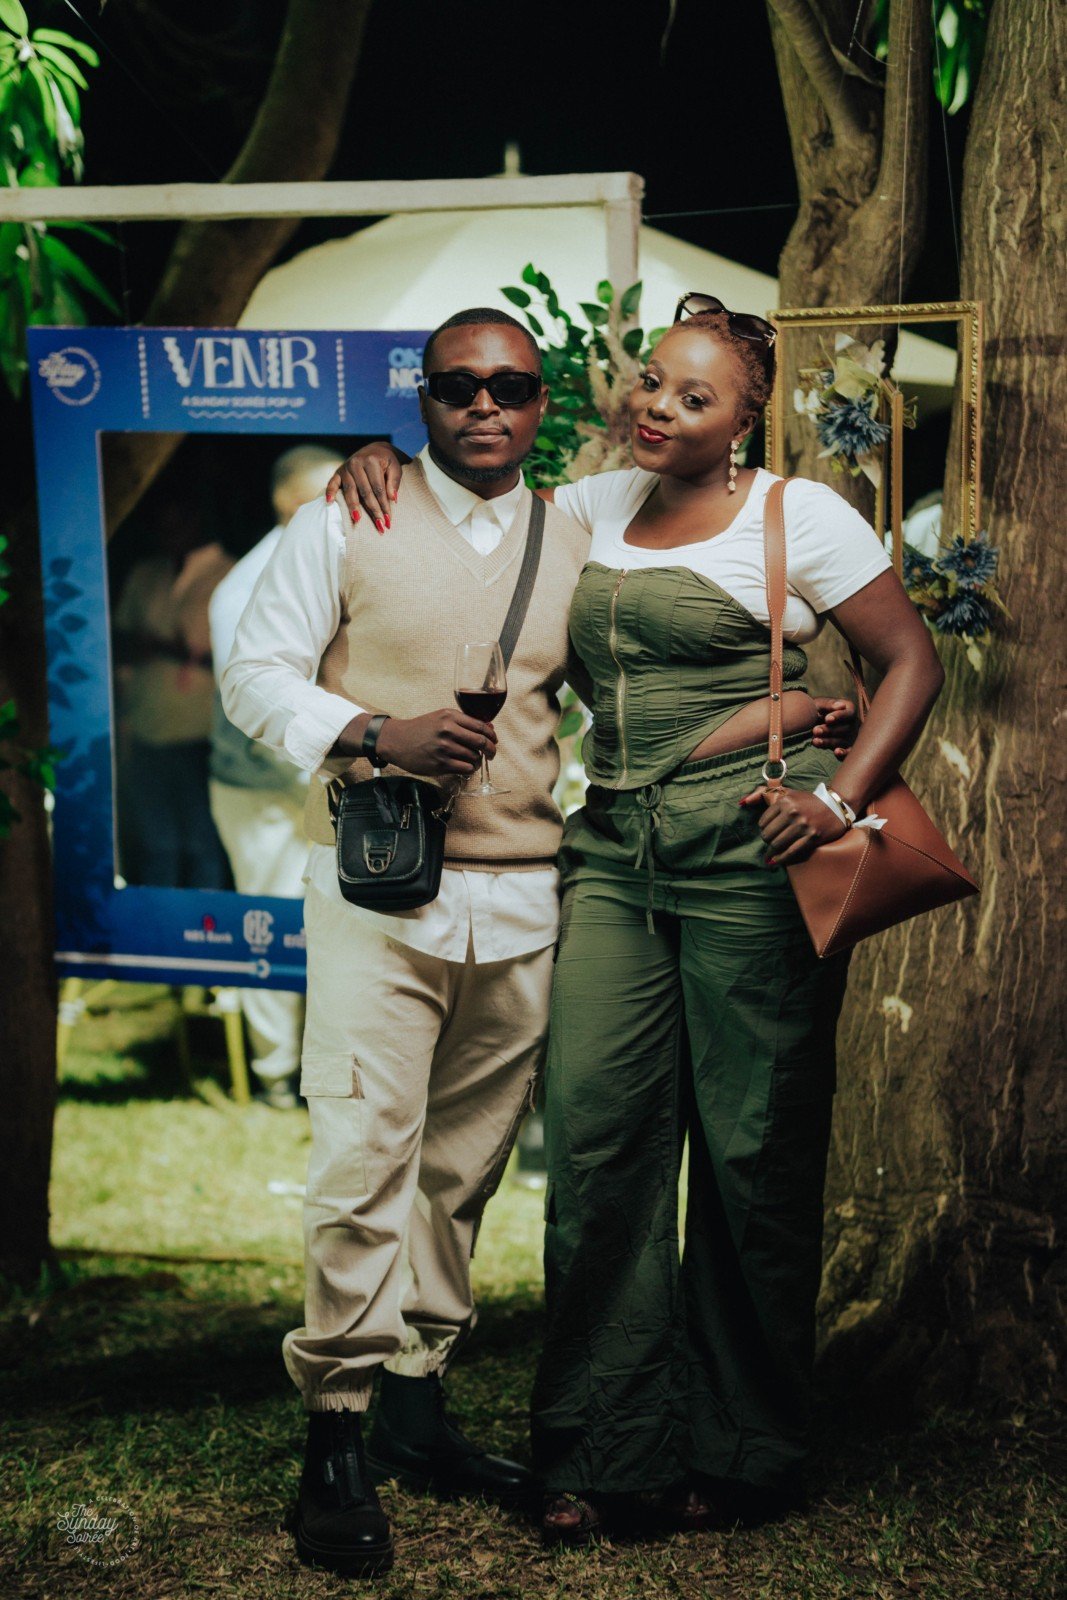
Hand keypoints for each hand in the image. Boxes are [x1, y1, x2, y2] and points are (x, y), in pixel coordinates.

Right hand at [325, 442, 407, 530]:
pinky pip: (332, 483)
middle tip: (379, 525)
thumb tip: (392, 499)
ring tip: (357, 520)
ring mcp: (346, 468)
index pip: (378, 488)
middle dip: (373, 510)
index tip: (388, 520)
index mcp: (372, 461)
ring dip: (353, 506)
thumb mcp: (395, 467)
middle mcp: (357, 463)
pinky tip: (329, 502)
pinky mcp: (338, 472)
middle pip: (365, 491)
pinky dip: (330, 492)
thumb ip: (394, 482)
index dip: (384, 505)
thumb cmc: (386, 461)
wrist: (375, 450)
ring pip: (350, 490)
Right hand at [375, 709, 496, 779]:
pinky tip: (466, 766)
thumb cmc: (421, 729)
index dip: (492, 735)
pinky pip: (465, 768)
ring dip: (478, 761)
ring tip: (474, 760)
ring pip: (474, 757)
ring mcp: (444, 748)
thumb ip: (464, 721)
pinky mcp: (440, 764)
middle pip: (481, 742)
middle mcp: (448, 731)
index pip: (481, 726)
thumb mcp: (441, 718)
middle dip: (491, 750)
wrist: (397, 740)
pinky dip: (470, 769)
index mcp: (450, 717)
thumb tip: (489, 728)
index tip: (494, 740)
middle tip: (492, 754)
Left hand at [738, 783, 846, 866]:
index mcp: (784, 801)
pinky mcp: (812, 837)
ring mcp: (803, 825)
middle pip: (768, 835)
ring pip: (777, 844)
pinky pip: (791, 852)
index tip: (768, 832)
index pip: (763, 822)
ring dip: (771, 853)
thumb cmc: (807, 801)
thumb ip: (762, 793)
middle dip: (767, 842)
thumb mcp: (786, 792)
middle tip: (770, 844)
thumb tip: (742, 802)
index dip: (763, 830)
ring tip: (769, 856)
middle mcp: (792, 812)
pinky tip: (776, 862)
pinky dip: (781, 859)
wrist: (835, 808)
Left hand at [811, 696, 856, 757]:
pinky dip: (844, 753)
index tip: (827, 719)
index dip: (838, 716)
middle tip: (816, 730)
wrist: (809, 722)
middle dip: (829, 730)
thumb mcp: (819, 704)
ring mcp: (850, 737)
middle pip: (844, 729)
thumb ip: (829, 704)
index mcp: (849, 710)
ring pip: (842, 741)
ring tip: (815, 741)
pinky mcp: (845, 748)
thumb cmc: (816, 709)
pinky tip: (836, 752)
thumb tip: (841, 706)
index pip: (848, 714)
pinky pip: (847, 752)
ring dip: (828, 742)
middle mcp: (852, 724)